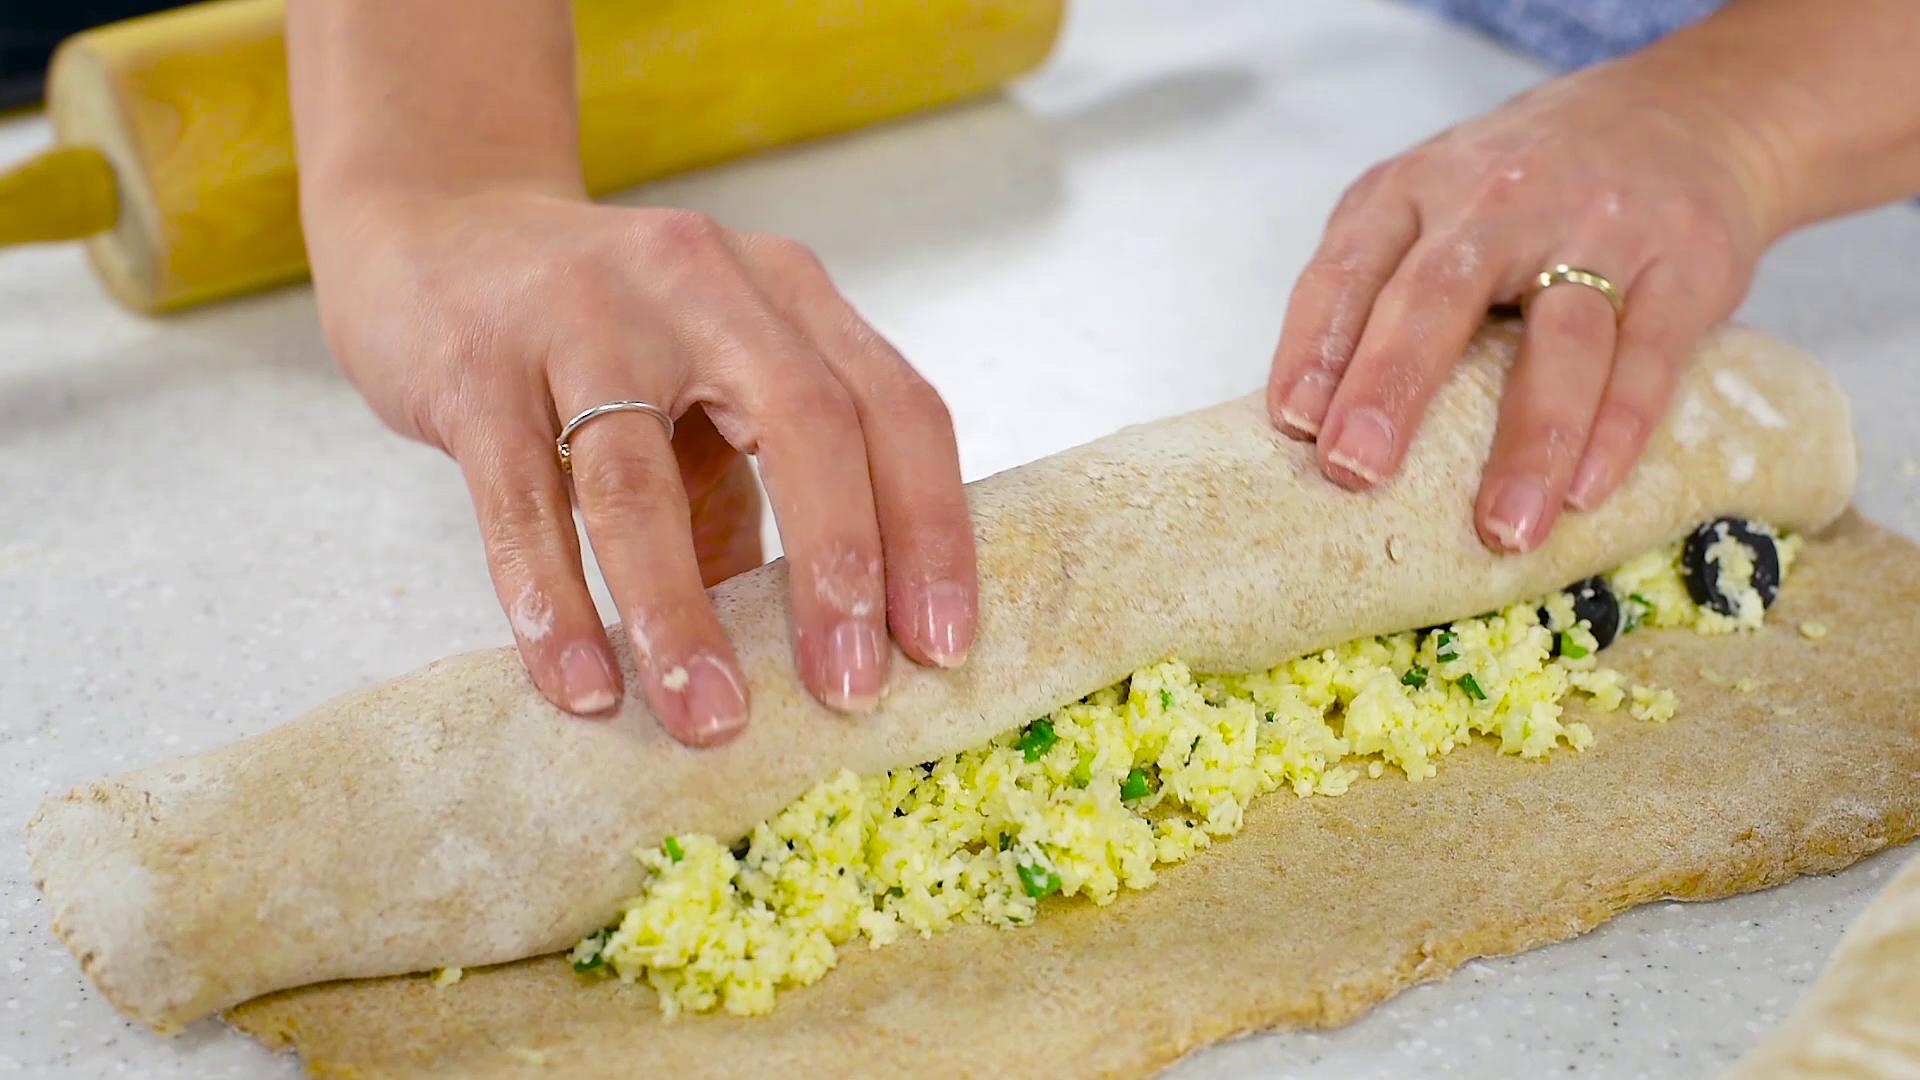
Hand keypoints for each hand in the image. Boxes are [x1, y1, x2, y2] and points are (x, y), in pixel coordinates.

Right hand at [304, 186, 977, 743]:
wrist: (431, 231)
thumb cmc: (596, 335)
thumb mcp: (703, 389)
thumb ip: (754, 498)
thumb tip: (813, 657)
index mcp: (785, 293)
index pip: (895, 406)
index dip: (930, 528)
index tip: (945, 646)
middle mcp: (702, 282)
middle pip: (803, 422)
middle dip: (838, 569)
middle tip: (853, 692)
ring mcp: (582, 314)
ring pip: (642, 477)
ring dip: (683, 614)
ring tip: (712, 720)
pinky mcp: (475, 363)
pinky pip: (519, 499)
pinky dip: (555, 604)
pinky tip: (582, 687)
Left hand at [1265, 54, 1787, 550]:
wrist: (1687, 109)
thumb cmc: (1524, 189)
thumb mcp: (1432, 205)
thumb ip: (1375, 288)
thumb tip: (1314, 425)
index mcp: (1414, 192)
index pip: (1346, 271)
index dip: (1314, 349)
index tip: (1294, 425)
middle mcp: (1498, 201)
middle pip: (1437, 296)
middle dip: (1391, 386)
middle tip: (1358, 471)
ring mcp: (1598, 227)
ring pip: (1560, 341)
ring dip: (1529, 441)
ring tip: (1503, 531)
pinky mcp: (1686, 261)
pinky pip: (1648, 353)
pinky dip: (1618, 427)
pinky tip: (1586, 491)